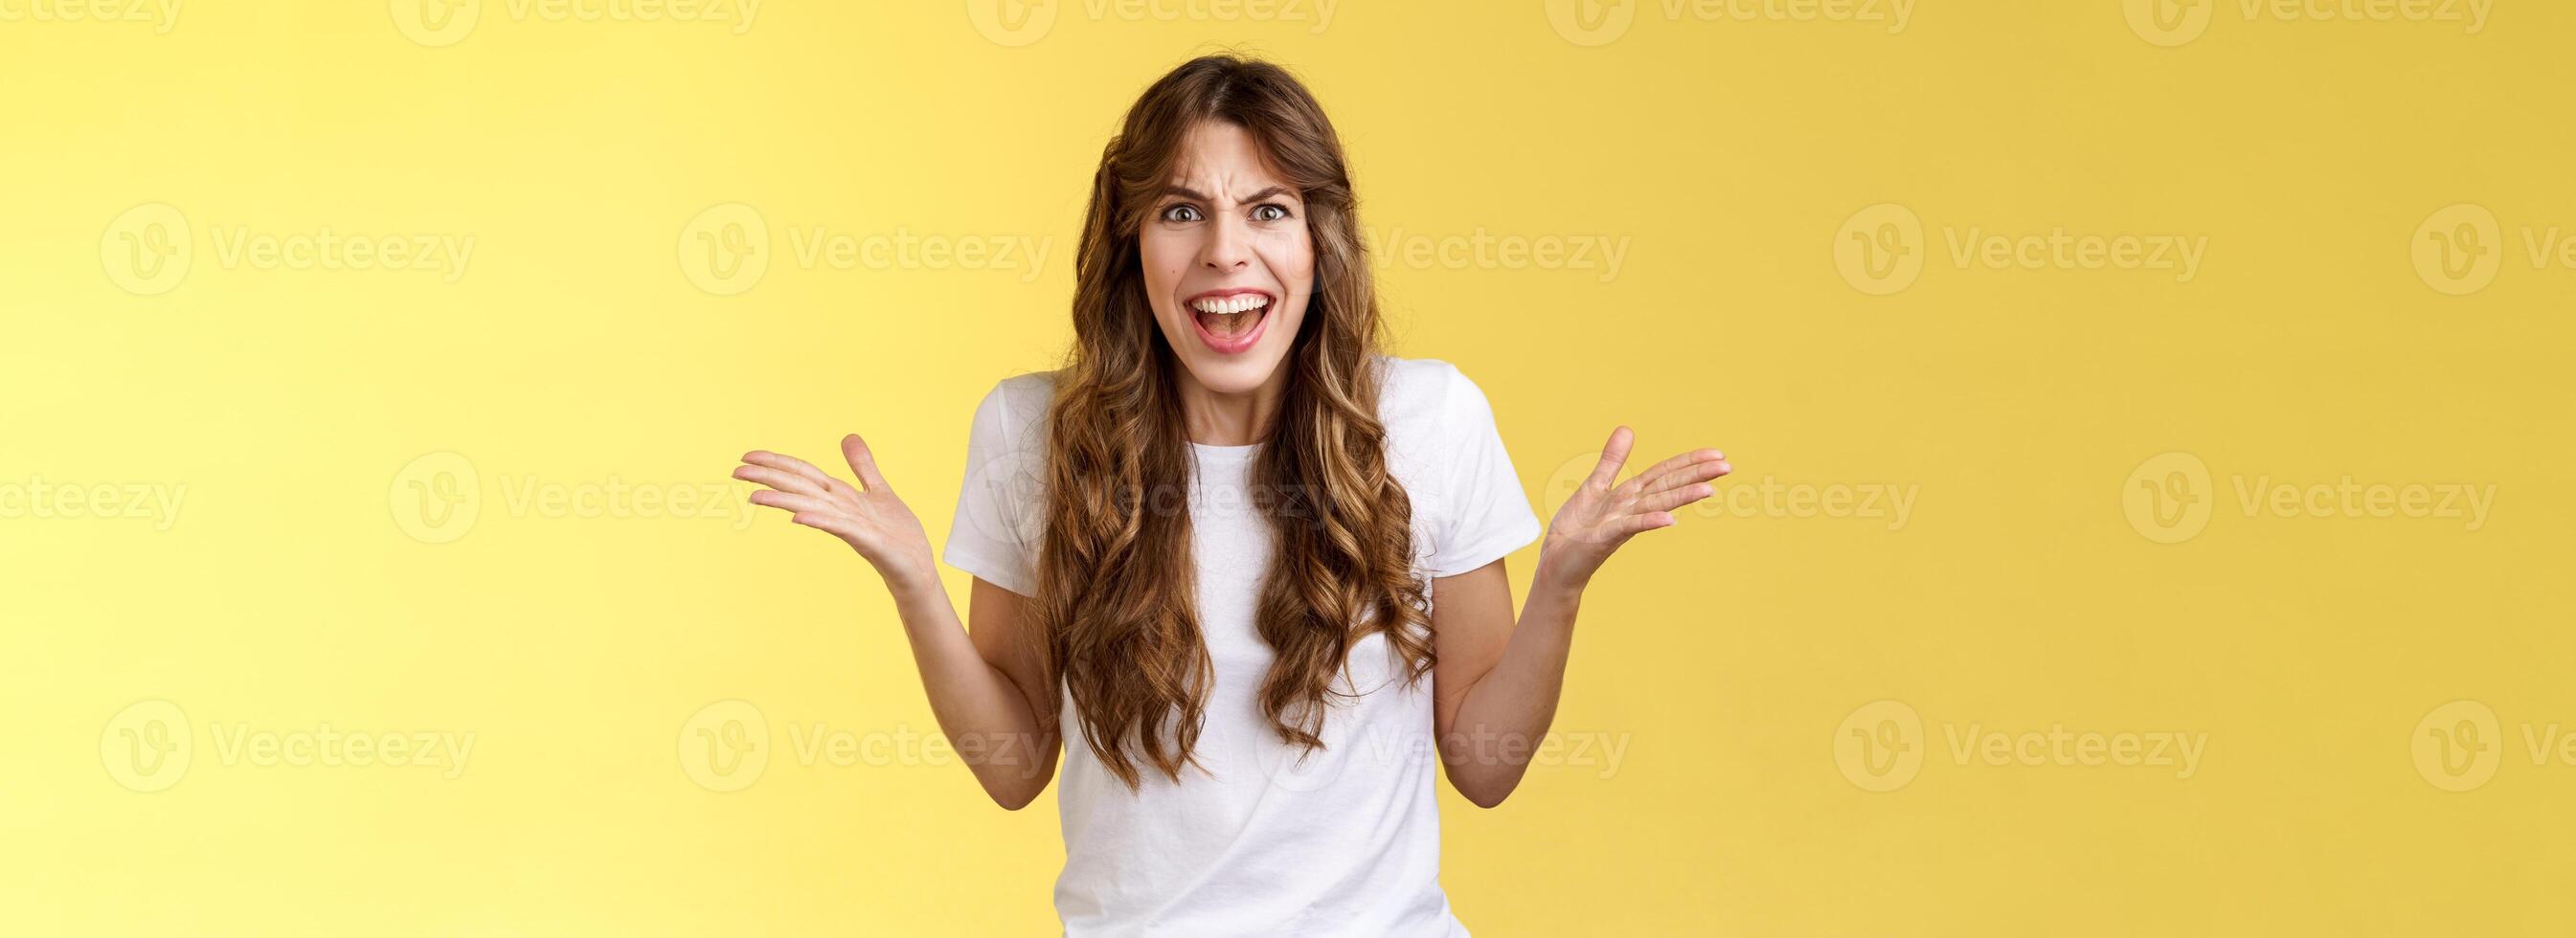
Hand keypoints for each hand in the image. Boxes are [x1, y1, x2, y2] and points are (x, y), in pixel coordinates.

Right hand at [735, 434, 937, 595]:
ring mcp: (850, 525)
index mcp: (840, 496)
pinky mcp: (867, 540)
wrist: (916, 567)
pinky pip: (840, 527)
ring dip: (783, 500)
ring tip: (755, 495)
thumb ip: (862, 466)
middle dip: (769, 477)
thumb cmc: (897, 534)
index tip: (747, 455)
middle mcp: (839, 509)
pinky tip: (799, 517)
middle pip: (800, 487)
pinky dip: (819, 520)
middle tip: (736, 470)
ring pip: (811, 507)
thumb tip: (848, 437)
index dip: (777, 462)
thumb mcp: (879, 490)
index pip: (803, 473)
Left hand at [1536, 426, 1729, 590]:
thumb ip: (1612, 461)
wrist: (1557, 564)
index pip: (1664, 474)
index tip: (1717, 454)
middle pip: (1667, 487)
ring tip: (1709, 490)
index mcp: (1629, 495)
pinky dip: (1648, 522)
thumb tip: (1627, 429)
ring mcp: (1620, 524)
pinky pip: (1629, 527)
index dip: (1689, 462)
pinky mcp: (1604, 539)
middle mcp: (1631, 509)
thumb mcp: (1594, 486)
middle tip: (1727, 466)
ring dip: (1681, 498)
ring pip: (1655, 506)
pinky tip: (1669, 521)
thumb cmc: (1577, 529)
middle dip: (1696, 476)